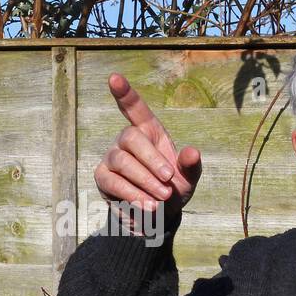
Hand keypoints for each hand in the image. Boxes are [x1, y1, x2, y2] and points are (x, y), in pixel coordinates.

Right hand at [93, 72, 202, 232]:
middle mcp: (126, 141)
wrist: (159, 217)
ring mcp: (112, 159)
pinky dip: (132, 196)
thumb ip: (191, 165)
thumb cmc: (173, 189)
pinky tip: (147, 207)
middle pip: (131, 138)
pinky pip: (113, 183)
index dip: (124, 93)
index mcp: (149, 132)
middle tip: (169, 181)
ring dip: (144, 181)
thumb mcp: (189, 178)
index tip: (114, 77)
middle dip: (151, 161)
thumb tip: (192, 152)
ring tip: (161, 200)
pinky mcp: (103, 179)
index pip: (135, 108)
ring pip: (121, 162)